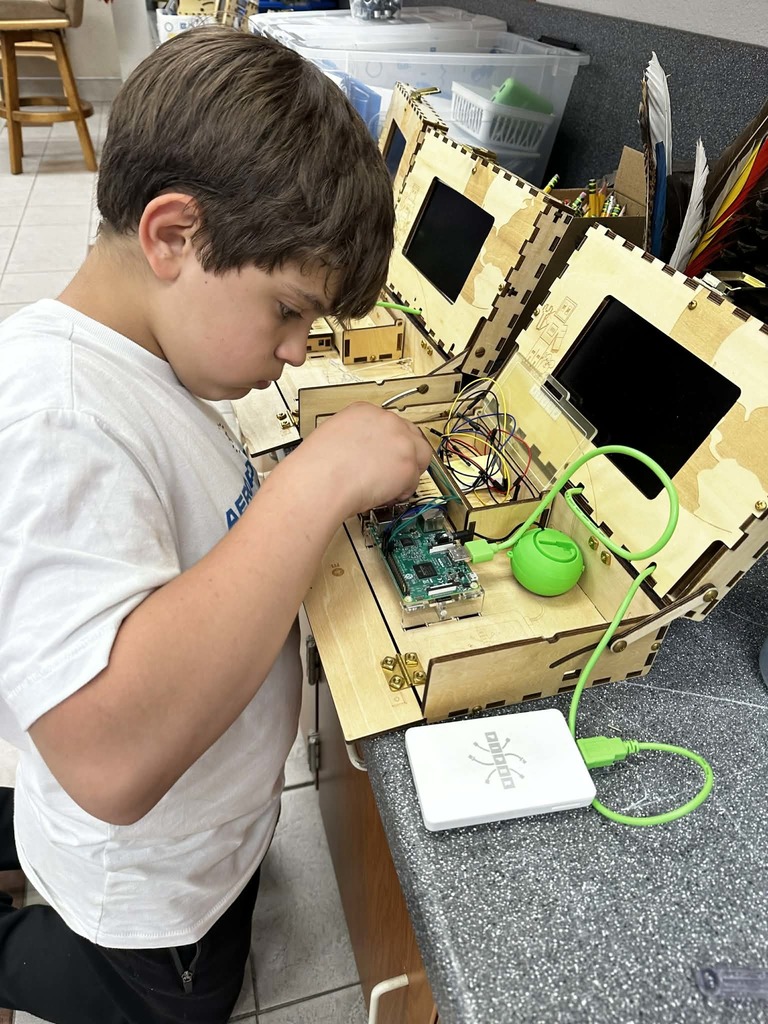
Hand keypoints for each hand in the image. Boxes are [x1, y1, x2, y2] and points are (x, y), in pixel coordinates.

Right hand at [301, 402, 432, 517]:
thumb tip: (359, 450)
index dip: (389, 441)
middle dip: (404, 453)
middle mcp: (385, 421)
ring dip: (408, 471)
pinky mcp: (408, 465)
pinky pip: (413, 480)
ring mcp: (400, 441)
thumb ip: (353, 437)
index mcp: (363, 410)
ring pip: (419, 455)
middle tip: (393, 470)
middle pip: (410, 434)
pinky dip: (402, 491)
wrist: (320, 482)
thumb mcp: (330, 435)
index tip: (385, 452)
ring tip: (390, 485)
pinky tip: (384, 495)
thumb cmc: (316, 467)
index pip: (389, 421)